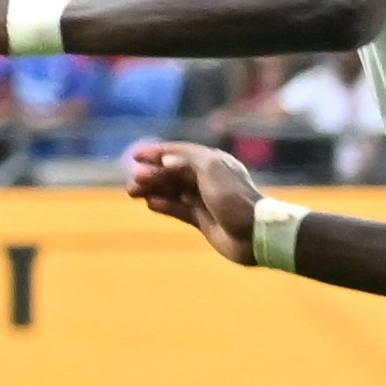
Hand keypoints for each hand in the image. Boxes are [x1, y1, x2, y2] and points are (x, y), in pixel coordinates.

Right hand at [125, 139, 261, 267]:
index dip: (157, 153)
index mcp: (213, 162)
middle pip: (173, 172)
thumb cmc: (233, 198)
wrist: (252, 233)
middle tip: (132, 181)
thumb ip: (187, 161)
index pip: (180, 153)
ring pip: (173, 190)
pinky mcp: (202, 219)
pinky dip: (164, 205)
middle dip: (152, 174)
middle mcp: (207, 178)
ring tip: (133, 193)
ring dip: (153, 189)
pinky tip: (150, 204)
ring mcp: (204, 199)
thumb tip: (165, 161)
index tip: (136, 155)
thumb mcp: (211, 170)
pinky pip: (178, 208)